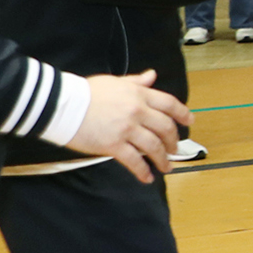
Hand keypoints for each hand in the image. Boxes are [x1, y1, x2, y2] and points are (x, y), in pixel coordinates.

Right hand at [69, 70, 190, 182]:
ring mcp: (126, 129)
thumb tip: (152, 75)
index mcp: (139, 94)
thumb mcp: (115, 81)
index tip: (190, 122)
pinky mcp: (113, 145)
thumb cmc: (85, 92)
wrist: (62, 105)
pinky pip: (134, 161)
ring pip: (153, 146)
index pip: (169, 104)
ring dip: (163, 159)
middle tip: (175, 149)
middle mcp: (137, 111)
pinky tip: (147, 177)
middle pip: (165, 128)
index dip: (182, 114)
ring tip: (166, 166)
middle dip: (173, 141)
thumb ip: (136, 81)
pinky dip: (143, 171)